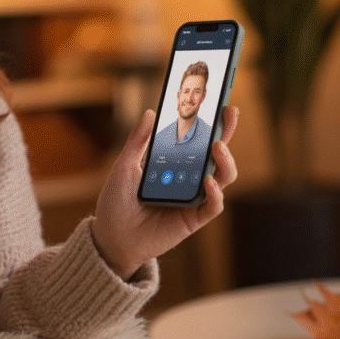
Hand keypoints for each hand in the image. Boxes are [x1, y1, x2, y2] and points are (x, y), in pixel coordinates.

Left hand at [91, 107, 239, 279]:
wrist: (110, 238)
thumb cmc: (116, 202)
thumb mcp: (124, 167)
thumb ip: (138, 143)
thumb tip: (151, 113)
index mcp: (173, 163)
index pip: (197, 139)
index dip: (209, 122)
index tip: (216, 101)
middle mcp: (188, 179)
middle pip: (216, 154)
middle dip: (226, 133)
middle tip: (229, 113)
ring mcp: (193, 198)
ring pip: (222, 177)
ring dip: (224, 160)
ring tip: (217, 146)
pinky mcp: (193, 219)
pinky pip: (213, 206)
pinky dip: (214, 193)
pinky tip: (207, 181)